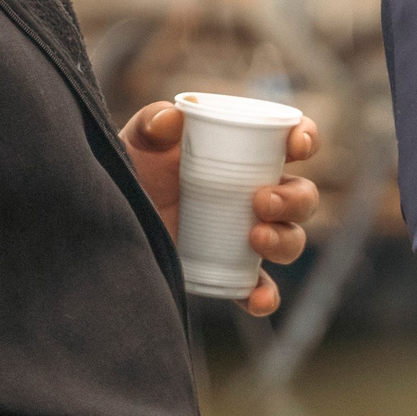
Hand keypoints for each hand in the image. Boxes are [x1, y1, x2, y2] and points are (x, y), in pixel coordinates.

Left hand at [120, 102, 321, 316]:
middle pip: (302, 197)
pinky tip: (257, 298)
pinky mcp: (229, 273)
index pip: (291, 143)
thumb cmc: (132, 171)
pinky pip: (259, 288)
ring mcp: (246, 236)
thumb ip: (150, 124)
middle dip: (295, 199)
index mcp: (246, 155)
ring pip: (291, 240)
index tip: (296, 146)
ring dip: (285, 240)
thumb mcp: (136, 143)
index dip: (305, 140)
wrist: (111, 218)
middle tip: (261, 200)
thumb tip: (172, 118)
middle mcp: (255, 195)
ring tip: (256, 237)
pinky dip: (265, 296)